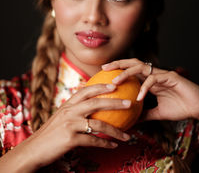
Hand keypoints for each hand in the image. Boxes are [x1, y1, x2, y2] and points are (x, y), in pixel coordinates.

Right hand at [1, 83, 130, 171]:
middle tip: (129, 103)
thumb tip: (92, 108)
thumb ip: (75, 110)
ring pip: (98, 124)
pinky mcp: (71, 139)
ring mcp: (70, 124)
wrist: (34, 149)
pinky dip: (105, 144)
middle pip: (95, 103)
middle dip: (114, 102)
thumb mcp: (61, 117)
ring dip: (115, 130)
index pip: (86, 90)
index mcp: (68, 104)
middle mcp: (69, 111)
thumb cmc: (51, 133)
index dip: (101, 86)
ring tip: (127, 134)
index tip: (114, 84)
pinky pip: (93, 141)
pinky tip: (113, 146)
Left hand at [102, 59, 198, 121]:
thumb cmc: (180, 107)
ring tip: (115, 81)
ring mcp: (162, 74)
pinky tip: (139, 97)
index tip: (105, 74)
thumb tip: (132, 121)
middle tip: (104, 68)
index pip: (131, 71)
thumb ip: (145, 114)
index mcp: (150, 79)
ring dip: (127, 73)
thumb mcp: (158, 112)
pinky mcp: (171, 77)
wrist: (198, 107)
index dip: (118, 70)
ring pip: (141, 67)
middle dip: (118, 63)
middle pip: (133, 63)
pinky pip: (154, 79)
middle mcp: (154, 74)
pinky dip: (145, 87)